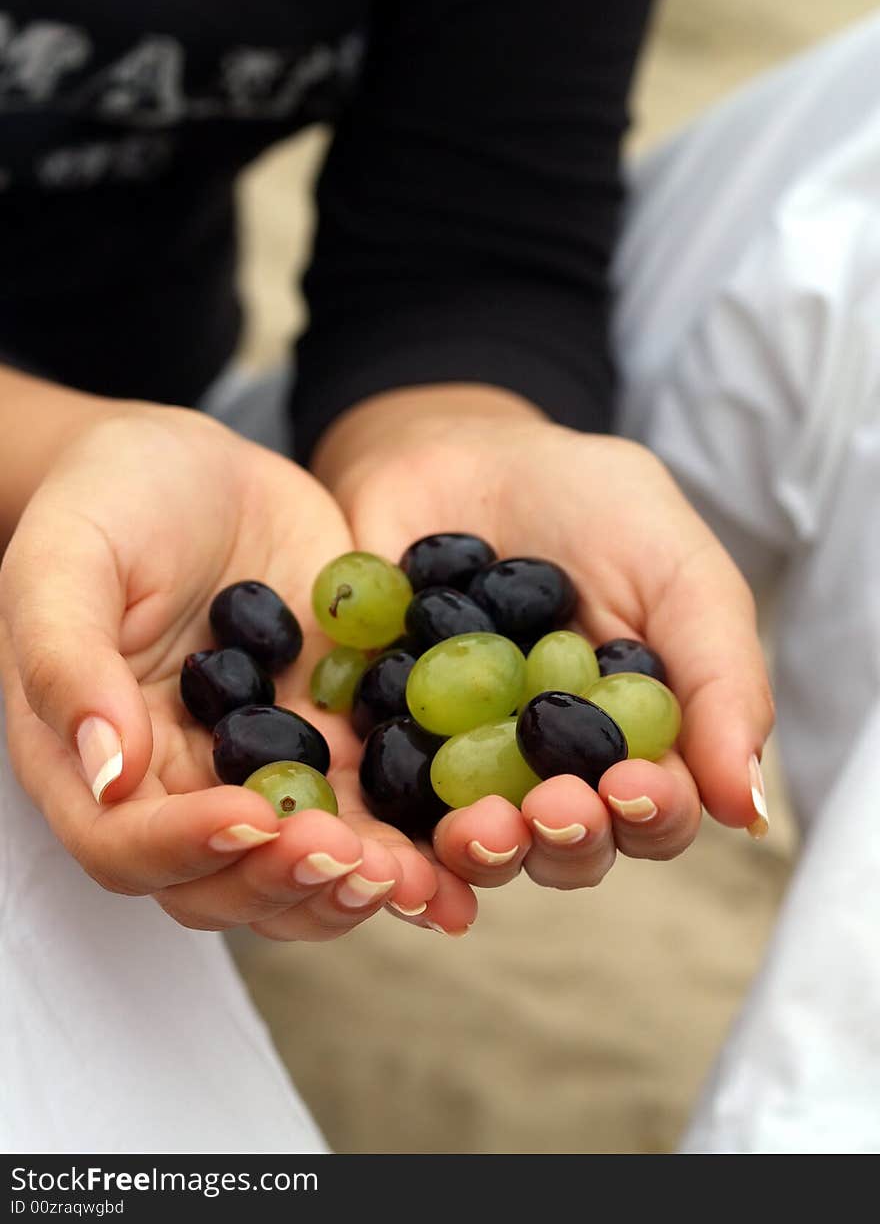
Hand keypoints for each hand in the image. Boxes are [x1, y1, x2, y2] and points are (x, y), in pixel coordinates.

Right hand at [0, 405, 476, 938]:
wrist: (200, 467)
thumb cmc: (110, 501)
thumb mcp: (66, 560)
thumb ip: (69, 662)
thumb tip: (108, 773)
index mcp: (93, 762)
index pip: (126, 845)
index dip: (188, 847)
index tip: (256, 814)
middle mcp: (180, 788)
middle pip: (225, 882)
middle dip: (291, 882)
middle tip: (354, 859)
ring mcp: (265, 770)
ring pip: (307, 867)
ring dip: (362, 885)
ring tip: (420, 878)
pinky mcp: (336, 740)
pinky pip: (374, 808)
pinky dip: (417, 841)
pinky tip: (466, 850)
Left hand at [314, 386, 774, 897]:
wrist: (455, 454)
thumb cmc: (583, 505)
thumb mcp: (672, 565)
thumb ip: (719, 674)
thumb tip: (748, 809)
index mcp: (632, 743)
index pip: (655, 812)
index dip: (652, 815)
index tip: (631, 788)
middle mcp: (548, 774)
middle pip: (567, 847)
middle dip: (565, 840)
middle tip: (552, 807)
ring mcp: (459, 769)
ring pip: (477, 846)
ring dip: (483, 852)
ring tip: (476, 827)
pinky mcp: (378, 748)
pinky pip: (378, 809)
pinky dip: (383, 836)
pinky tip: (383, 834)